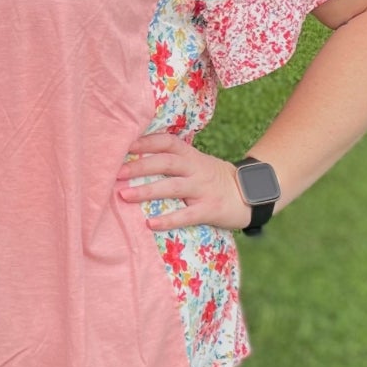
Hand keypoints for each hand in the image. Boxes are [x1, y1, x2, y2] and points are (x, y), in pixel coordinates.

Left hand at [115, 129, 253, 232]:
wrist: (249, 194)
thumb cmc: (212, 179)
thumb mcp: (196, 163)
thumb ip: (173, 160)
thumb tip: (135, 160)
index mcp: (191, 155)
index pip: (167, 142)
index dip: (145, 142)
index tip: (123, 145)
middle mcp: (196, 168)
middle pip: (166, 163)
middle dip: (139, 166)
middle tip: (116, 172)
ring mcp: (203, 189)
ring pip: (173, 187)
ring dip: (147, 191)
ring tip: (124, 195)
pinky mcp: (210, 209)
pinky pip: (186, 215)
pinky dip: (168, 219)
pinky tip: (150, 224)